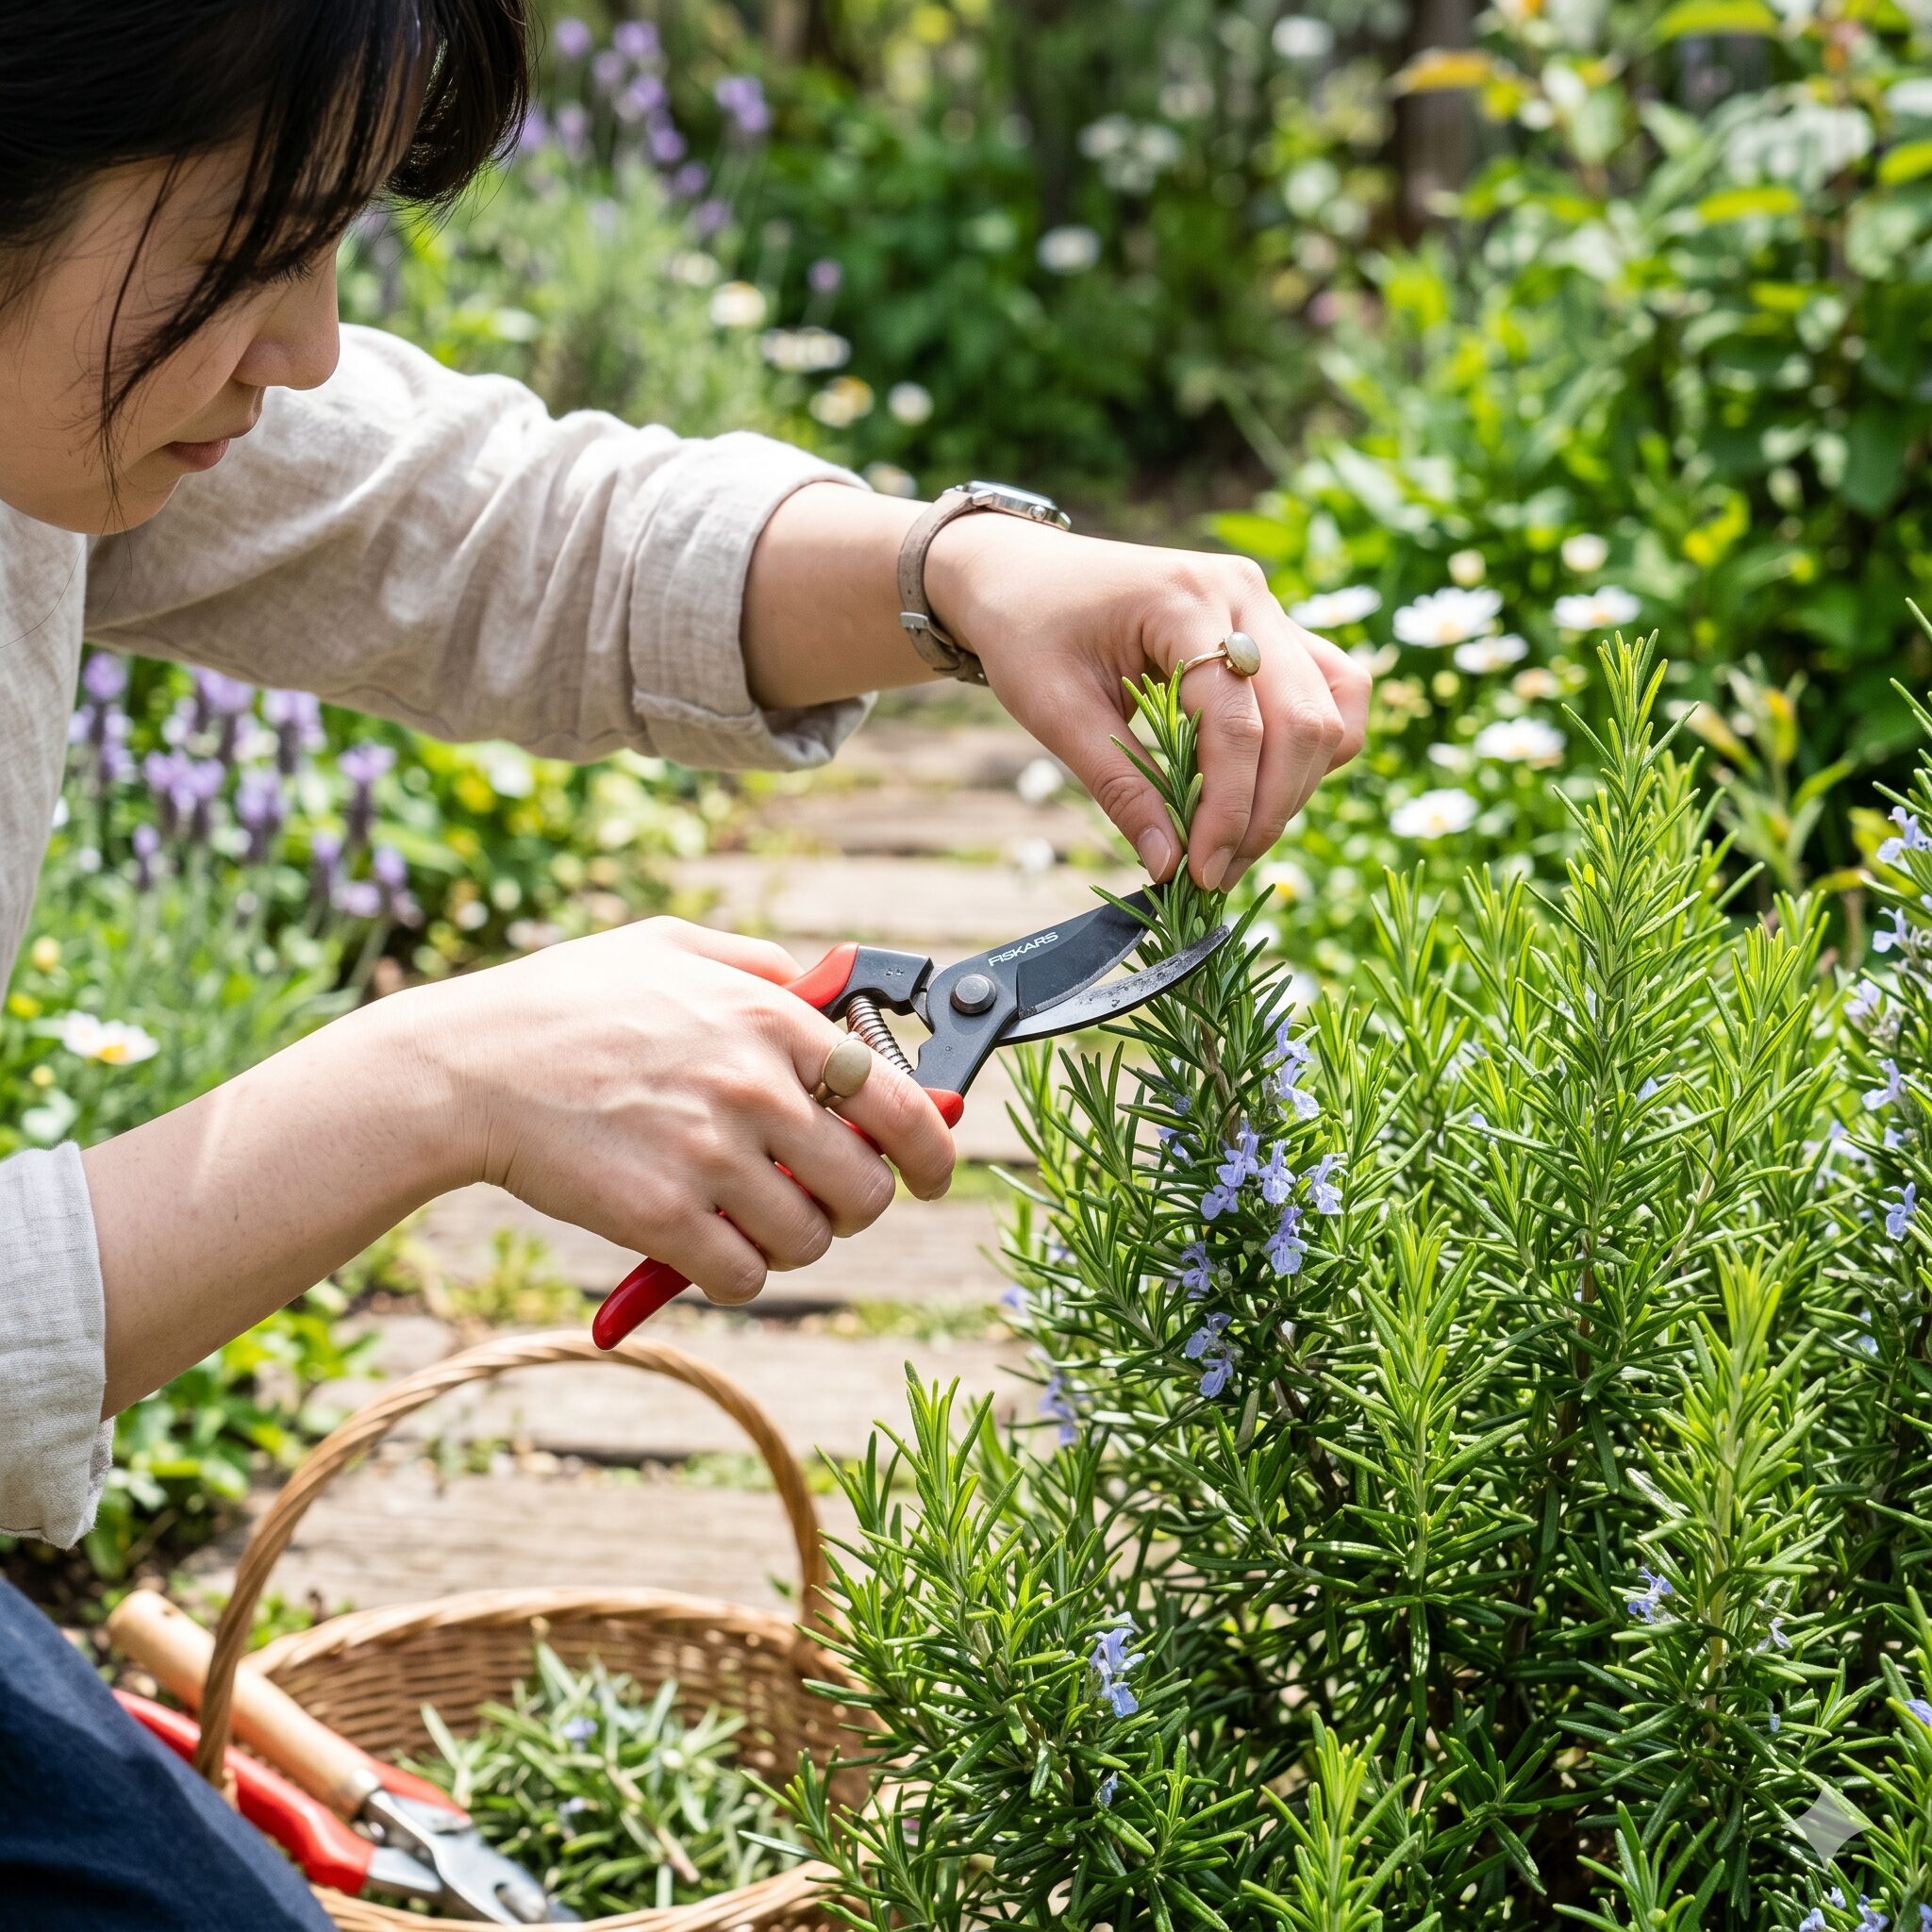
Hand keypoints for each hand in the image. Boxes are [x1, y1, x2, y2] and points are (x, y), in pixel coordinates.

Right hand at [413, 918, 956, 1304]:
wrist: (466, 1069)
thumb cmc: (565, 1004)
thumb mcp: (670, 946)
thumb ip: (757, 964)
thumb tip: (823, 988)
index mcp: (770, 1017)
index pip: (900, 1101)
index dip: (933, 1150)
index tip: (934, 1174)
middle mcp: (753, 1085)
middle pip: (866, 1187)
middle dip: (854, 1205)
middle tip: (819, 1199)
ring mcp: (709, 1155)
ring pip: (809, 1239)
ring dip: (789, 1240)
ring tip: (746, 1215)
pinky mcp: (661, 1218)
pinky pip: (744, 1277)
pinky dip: (734, 1273)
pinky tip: (701, 1243)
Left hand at [925, 516, 1371, 890]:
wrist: (1019, 573)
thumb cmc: (1026, 632)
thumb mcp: (1056, 712)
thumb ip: (1120, 787)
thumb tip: (1169, 867)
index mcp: (1184, 600)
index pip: (1237, 724)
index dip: (1229, 810)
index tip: (1202, 873)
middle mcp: (1242, 593)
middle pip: (1303, 720)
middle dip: (1269, 810)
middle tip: (1220, 872)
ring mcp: (1265, 605)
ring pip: (1332, 707)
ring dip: (1297, 785)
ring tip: (1238, 842)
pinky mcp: (1273, 626)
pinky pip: (1329, 691)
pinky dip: (1310, 750)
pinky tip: (1261, 791)